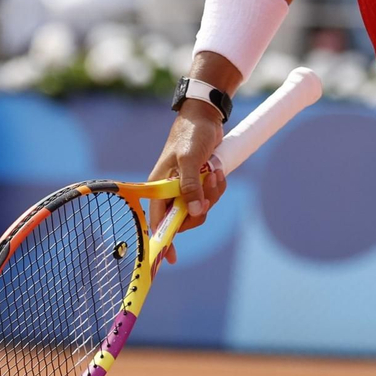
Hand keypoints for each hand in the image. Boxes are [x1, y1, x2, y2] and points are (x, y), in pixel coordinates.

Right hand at [145, 101, 227, 264]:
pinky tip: (218, 171)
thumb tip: (194, 212)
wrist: (205, 116)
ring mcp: (186, 186)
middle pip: (184, 218)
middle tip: (208, 194)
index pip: (157, 220)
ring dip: (212, 195)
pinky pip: (210, 196)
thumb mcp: (189, 158)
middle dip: (200, 209)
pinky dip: (217, 188)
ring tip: (215, 173)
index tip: (172, 258)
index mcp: (159, 186)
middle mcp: (170, 190)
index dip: (163, 240)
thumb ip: (190, 185)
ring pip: (200, 208)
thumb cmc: (191, 134)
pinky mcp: (200, 182)